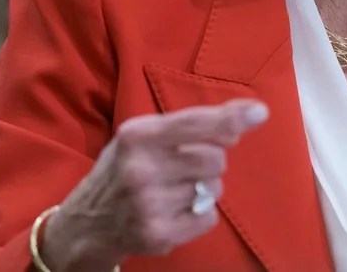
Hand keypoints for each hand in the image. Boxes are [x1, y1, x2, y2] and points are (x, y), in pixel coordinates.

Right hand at [41, 99, 268, 270]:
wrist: (87, 223)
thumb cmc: (124, 169)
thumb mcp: (143, 136)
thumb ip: (189, 125)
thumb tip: (250, 113)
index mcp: (138, 136)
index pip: (195, 123)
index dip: (230, 118)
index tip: (259, 113)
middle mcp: (142, 169)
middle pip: (215, 159)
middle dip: (210, 161)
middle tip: (185, 167)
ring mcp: (150, 204)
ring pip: (214, 188)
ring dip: (203, 188)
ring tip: (173, 190)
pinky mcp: (159, 234)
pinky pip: (209, 217)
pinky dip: (200, 214)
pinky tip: (174, 211)